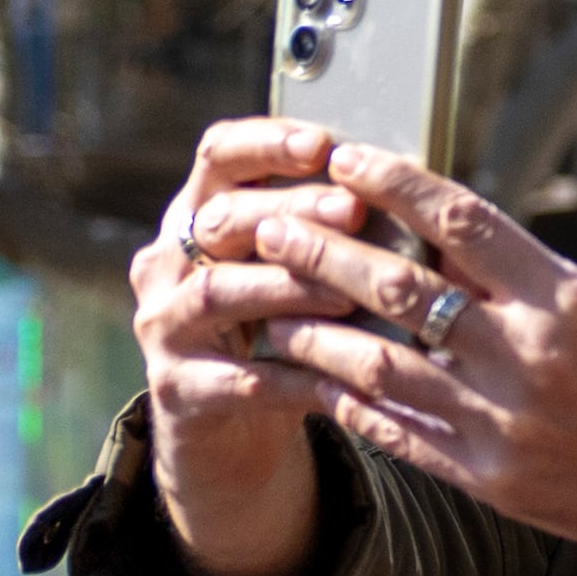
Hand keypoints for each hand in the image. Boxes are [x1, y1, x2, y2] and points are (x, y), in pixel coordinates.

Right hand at [125, 117, 396, 575]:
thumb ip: (327, 234)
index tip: (322, 142)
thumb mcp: (297, 275)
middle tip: (353, 210)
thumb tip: (410, 190)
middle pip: (219, 219)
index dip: (265, 143)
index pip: (218, 157)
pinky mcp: (179, 390)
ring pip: (219, 291)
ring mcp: (166, 325)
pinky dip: (295, 374)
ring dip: (288, 287)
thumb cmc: (280, 335)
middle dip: (290, 212)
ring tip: (350, 292)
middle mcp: (169, 264)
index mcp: (200, 218)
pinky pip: (240, 378)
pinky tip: (344, 376)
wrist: (229, 433)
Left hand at [229, 138, 576, 574]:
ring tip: (272, 307)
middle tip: (272, 227)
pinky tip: (314, 380)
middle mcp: (532, 355)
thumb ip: (522, 281)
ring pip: (376, 363)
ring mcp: (505, 422)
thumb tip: (437, 238)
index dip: (391, 182)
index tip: (343, 159)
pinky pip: (395, 432)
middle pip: (399, 287)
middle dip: (323, 250)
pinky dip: (347, 401)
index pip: (460, 221)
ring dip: (313, 330)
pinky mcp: (488, 479)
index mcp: (567, 301)